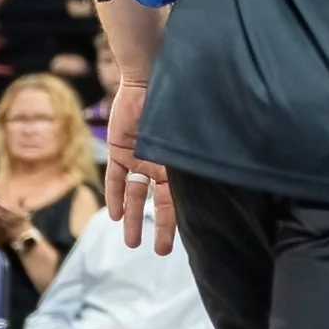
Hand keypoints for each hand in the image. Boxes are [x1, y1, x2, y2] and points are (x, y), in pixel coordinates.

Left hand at [104, 80, 174, 253]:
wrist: (149, 77)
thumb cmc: (174, 101)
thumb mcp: (184, 134)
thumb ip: (189, 155)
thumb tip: (213, 173)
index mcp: (177, 161)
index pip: (177, 199)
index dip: (175, 222)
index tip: (175, 245)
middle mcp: (159, 163)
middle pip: (158, 202)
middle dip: (158, 227)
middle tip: (159, 251)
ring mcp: (139, 157)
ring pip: (136, 195)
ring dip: (133, 217)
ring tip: (132, 241)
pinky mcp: (119, 150)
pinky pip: (116, 178)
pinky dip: (115, 196)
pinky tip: (115, 215)